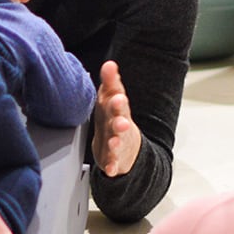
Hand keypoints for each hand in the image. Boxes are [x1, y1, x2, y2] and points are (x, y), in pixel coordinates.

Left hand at [91, 60, 141, 176]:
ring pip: (118, 141)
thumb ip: (111, 82)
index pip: (118, 100)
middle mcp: (120, 126)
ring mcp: (119, 143)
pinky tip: (110, 168)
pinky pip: (114, 164)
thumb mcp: (112, 99)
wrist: (123, 149)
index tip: (117, 94)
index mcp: (118, 110)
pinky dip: (112, 166)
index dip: (116, 95)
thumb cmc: (113, 120)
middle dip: (120, 115)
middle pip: (121, 120)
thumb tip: (109, 64)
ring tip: (115, 139)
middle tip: (119, 109)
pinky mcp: (115, 160)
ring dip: (117, 140)